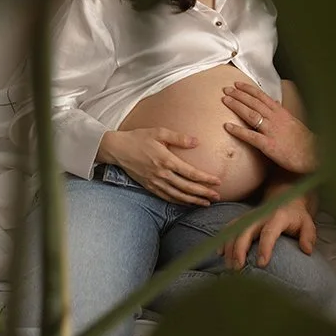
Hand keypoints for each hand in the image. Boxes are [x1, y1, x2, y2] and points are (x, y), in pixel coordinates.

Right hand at [98, 128, 220, 205]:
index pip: (190, 173)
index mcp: (166, 160)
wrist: (118, 149)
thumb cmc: (139, 138)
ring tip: (206, 203)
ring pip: (178, 195)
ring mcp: (155, 182)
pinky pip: (167, 197)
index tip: (217, 181)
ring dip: (193, 200)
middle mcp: (162, 174)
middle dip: (203, 193)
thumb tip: (196, 142)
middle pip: (187, 187)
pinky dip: (179, 202)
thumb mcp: (159, 132)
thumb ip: (179, 138)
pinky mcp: (149, 186)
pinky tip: (188, 203)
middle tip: (217, 196)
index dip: (205, 179)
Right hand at [221, 198, 316, 269]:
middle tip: (238, 268)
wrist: (286, 198)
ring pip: (234, 229)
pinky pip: (230, 227)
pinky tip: (220, 254)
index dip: (265, 247)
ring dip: (229, 247)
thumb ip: (308, 237)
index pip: (269, 232)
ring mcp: (250, 216)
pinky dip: (223, 239)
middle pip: (245, 230)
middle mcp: (261, 215)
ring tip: (229, 267)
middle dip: (239, 249)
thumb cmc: (297, 217)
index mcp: (278, 217)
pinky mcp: (243, 218)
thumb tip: (306, 251)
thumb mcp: (308, 224)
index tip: (261, 264)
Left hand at [222, 82, 315, 173]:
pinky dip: (238, 131)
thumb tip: (273, 101)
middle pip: (254, 103)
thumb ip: (281, 112)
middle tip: (225, 89)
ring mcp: (272, 131)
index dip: (248, 89)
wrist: (314, 155)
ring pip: (251, 114)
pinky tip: (227, 126)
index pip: (262, 97)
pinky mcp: (269, 145)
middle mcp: (276, 119)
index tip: (237, 84)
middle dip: (239, 94)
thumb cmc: (304, 141)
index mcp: (281, 113)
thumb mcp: (293, 122)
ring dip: (237, 106)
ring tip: (225, 100)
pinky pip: (251, 136)